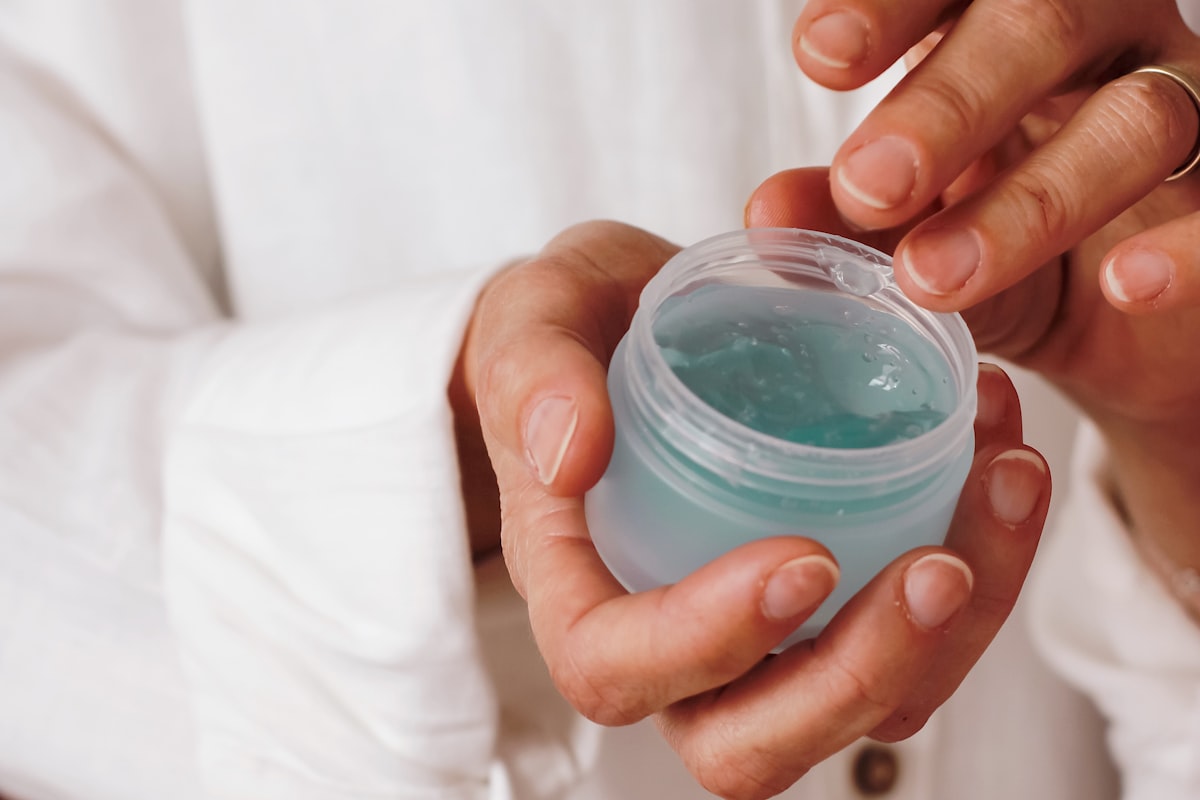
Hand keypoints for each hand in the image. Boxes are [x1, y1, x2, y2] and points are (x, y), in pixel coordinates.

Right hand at [458, 220, 1049, 798]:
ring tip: (1004, 479)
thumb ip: (534, 375)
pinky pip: (913, 635)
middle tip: (940, 567)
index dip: (709, 644)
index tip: (804, 557)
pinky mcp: (830, 597)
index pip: (618, 668)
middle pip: (750, 744)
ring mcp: (758, 634)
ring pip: (857, 706)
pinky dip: (985, 562)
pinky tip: (1002, 454)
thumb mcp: (532, 321)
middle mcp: (670, 641)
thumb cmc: (570, 333)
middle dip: (856, 679)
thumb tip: (571, 451)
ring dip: (954, 629)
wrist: (632, 321)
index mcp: (578, 586)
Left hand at [759, 0, 1199, 588]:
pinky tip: (1126, 285)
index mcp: (1004, 27)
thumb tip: (766, 214)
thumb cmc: (1006, 249)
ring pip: (1137, 117)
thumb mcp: (916, 232)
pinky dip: (1189, 247)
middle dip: (946, 103)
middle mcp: (1102, 42)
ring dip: (1033, 200)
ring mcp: (1184, 106)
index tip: (820, 55)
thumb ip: (847, 221)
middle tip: (866, 185)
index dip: (892, 4)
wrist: (1125, 330)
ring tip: (932, 274)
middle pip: (1043, 23)